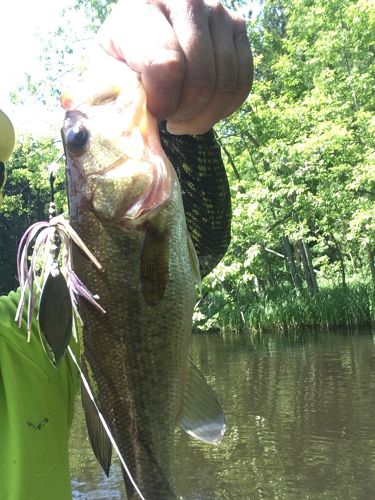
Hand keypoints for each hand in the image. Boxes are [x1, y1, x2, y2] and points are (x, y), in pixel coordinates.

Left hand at [98, 0, 252, 134]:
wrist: (144, 33)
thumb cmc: (121, 58)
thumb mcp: (104, 70)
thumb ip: (111, 90)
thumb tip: (123, 112)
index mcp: (143, 5)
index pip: (167, 65)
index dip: (163, 101)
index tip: (153, 111)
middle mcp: (187, 0)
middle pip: (202, 78)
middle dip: (186, 113)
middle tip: (170, 120)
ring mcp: (218, 12)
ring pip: (225, 84)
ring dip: (204, 115)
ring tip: (184, 118)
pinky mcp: (238, 28)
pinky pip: (242, 83)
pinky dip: (224, 108)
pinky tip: (203, 111)